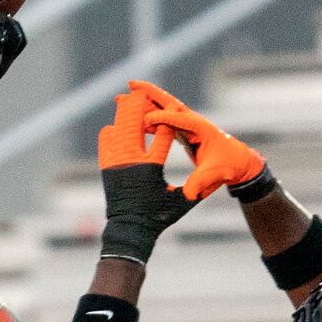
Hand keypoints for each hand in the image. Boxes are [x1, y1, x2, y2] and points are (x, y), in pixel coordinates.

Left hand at [97, 86, 196, 264]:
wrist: (129, 230)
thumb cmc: (158, 218)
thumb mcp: (180, 203)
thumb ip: (194, 187)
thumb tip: (214, 175)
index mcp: (152, 168)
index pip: (163, 134)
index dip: (170, 118)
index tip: (173, 106)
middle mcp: (133, 162)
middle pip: (136, 123)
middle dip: (141, 105)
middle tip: (143, 91)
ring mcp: (118, 163)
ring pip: (120, 128)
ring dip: (124, 113)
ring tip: (128, 98)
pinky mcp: (108, 167)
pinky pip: (107, 142)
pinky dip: (112, 131)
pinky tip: (115, 123)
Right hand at [132, 79, 267, 202]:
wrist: (236, 163)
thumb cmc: (227, 166)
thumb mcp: (215, 175)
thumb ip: (201, 182)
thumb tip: (188, 194)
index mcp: (200, 128)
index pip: (178, 118)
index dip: (162, 117)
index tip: (145, 120)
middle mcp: (193, 121)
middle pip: (168, 103)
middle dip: (149, 93)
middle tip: (130, 84)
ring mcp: (187, 124)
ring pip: (164, 110)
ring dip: (145, 104)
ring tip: (126, 99)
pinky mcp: (183, 131)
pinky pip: (164, 122)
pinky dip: (150, 119)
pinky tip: (137, 121)